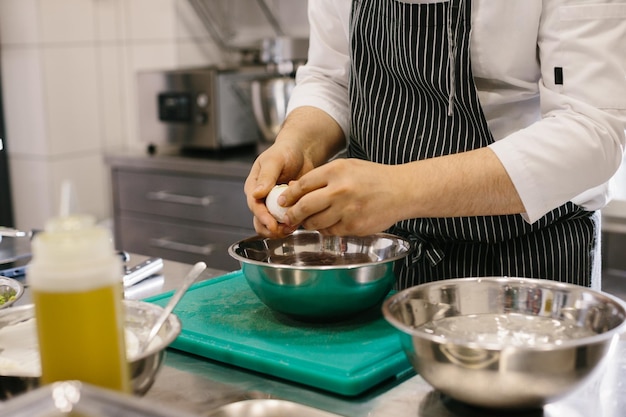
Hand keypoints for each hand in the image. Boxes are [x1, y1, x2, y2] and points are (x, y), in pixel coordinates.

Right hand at [244, 140, 313, 236]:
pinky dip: (294, 223)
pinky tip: (301, 220)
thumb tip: (256, 194)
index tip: (272, 225)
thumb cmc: (285, 151)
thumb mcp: (274, 160)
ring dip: (282, 229)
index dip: (262, 218)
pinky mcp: (287, 208)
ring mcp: (274, 205)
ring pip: (273, 225)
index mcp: (254, 187)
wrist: (302, 152)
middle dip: (271, 229)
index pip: (254, 206)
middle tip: (284, 230)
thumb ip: (266, 176)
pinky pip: (288, 220)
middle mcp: (262, 198)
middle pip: (260, 221)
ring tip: (293, 227)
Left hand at [279, 158, 404, 235]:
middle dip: (292, 214)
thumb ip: (322, 177)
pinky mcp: (354, 226)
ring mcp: (347, 210)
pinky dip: (326, 229)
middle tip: (287, 217)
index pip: (303, 185)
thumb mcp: (347, 167)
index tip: (281, 201)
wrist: (402, 191)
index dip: (288, 195)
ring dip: (308, 223)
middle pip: (304, 206)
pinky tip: (329, 223)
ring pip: (315, 222)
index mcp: (336, 171)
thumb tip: (295, 188)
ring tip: (308, 220)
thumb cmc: (373, 178)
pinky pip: (330, 231)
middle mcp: (340, 190)